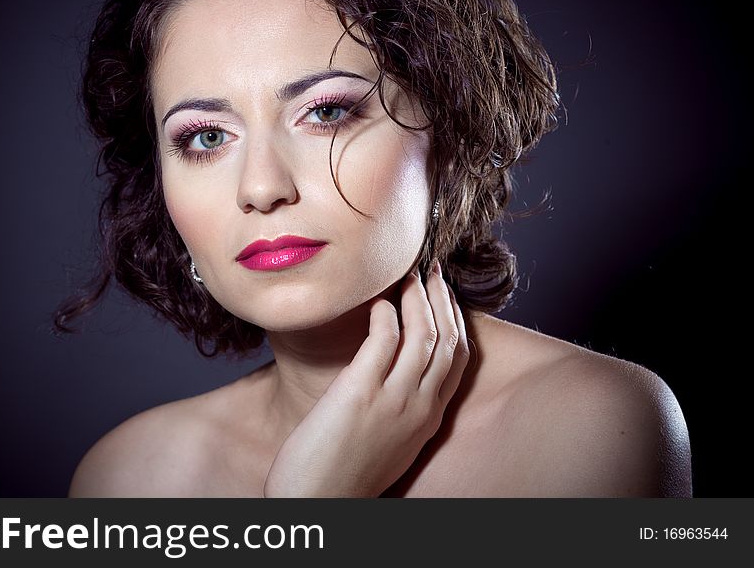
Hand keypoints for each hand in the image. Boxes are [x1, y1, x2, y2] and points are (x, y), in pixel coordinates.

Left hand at [262, 261, 469, 496]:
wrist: (316, 504)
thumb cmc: (343, 473)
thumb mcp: (387, 440)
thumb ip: (397, 405)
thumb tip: (387, 369)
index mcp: (429, 419)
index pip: (458, 358)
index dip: (455, 318)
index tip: (443, 293)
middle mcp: (419, 407)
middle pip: (448, 340)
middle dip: (443, 298)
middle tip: (431, 269)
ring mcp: (393, 400)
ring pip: (424, 334)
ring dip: (418, 298)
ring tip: (406, 276)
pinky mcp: (360, 393)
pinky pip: (384, 340)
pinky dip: (385, 314)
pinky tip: (377, 302)